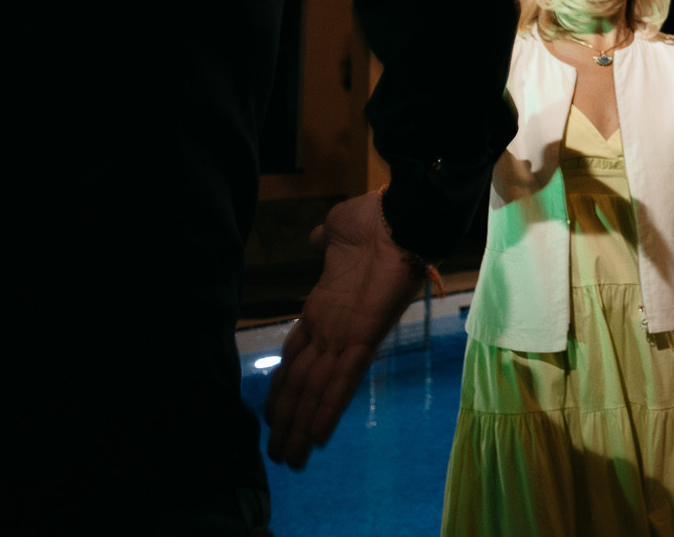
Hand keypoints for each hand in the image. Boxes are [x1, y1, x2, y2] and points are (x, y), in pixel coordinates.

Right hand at [263, 192, 425, 467]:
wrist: (402, 214)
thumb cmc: (372, 220)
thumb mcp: (338, 231)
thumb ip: (325, 242)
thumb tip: (317, 239)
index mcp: (324, 310)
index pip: (298, 357)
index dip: (285, 385)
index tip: (272, 411)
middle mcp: (334, 330)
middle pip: (304, 384)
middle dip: (289, 419)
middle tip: (278, 454)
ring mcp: (347, 336)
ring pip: (318, 392)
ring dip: (301, 426)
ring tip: (289, 459)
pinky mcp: (364, 338)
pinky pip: (343, 380)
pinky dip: (329, 410)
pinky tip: (317, 438)